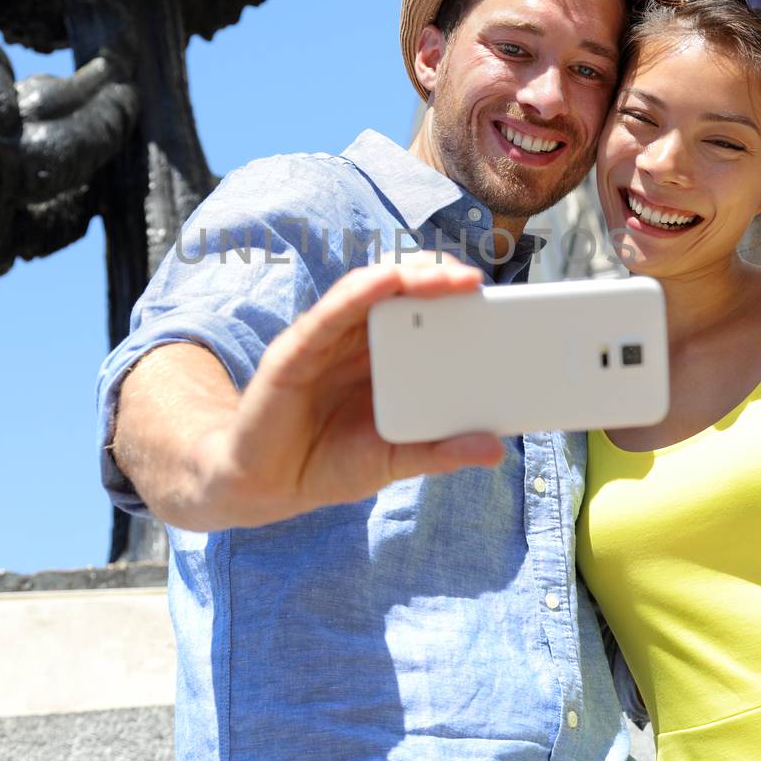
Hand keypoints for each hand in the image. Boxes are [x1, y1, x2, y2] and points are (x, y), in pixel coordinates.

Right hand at [215, 256, 503, 526]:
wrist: (265, 486)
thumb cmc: (330, 464)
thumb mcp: (393, 461)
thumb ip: (439, 453)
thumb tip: (495, 448)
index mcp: (382, 361)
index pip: (420, 314)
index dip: (452, 298)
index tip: (489, 295)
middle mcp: (354, 341)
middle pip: (398, 294)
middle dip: (436, 279)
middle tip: (473, 280)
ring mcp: (324, 341)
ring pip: (366, 292)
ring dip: (405, 277)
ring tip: (441, 274)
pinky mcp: (295, 351)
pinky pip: (329, 314)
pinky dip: (358, 293)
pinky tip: (385, 281)